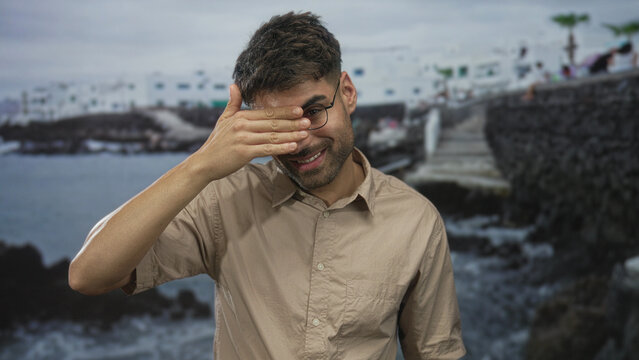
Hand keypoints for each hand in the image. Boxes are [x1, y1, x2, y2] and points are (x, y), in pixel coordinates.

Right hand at [191, 84, 309, 181]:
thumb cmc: (216, 142)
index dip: (284, 111)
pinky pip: (267, 149)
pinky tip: (293, 146)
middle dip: (292, 122)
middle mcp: (242, 126)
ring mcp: (243, 139)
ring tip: (305, 134)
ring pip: (272, 136)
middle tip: (308, 121)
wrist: (204, 163)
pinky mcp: (244, 152)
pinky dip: (281, 148)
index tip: (299, 110)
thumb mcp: (223, 120)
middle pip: (272, 123)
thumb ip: (233, 103)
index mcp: (240, 117)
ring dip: (291, 135)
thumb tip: (234, 85)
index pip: (267, 113)